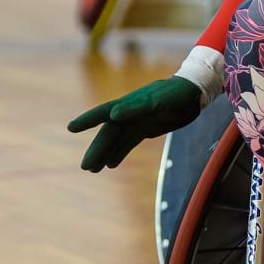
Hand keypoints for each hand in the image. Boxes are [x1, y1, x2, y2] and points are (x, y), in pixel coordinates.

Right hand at [67, 76, 203, 170]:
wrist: (192, 93)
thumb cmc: (173, 94)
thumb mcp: (156, 101)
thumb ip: (135, 108)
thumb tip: (113, 115)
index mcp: (127, 105)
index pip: (102, 114)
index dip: (87, 120)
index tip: (71, 128)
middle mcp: (128, 114)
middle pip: (108, 134)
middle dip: (96, 150)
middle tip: (86, 167)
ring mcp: (136, 122)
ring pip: (116, 141)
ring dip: (105, 154)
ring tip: (93, 170)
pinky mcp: (146, 129)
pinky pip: (128, 143)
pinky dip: (119, 153)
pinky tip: (111, 164)